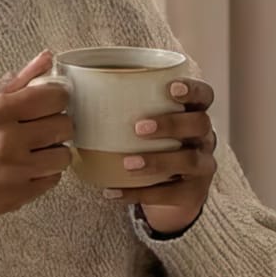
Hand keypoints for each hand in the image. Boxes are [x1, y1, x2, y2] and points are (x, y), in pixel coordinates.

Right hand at [0, 52, 72, 233]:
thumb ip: (12, 82)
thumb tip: (45, 59)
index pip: (54, 96)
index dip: (56, 98)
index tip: (49, 102)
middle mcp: (9, 139)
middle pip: (64, 125)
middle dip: (56, 124)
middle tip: (40, 127)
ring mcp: (17, 169)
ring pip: (63, 154)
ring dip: (53, 151)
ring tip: (34, 150)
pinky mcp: (20, 194)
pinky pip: (53, 179)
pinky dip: (45, 173)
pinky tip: (26, 168)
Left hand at [104, 76, 216, 235]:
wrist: (172, 193)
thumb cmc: (152, 145)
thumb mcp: (148, 124)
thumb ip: (123, 105)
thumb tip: (71, 83)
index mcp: (193, 113)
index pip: (204, 95)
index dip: (192, 89)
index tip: (170, 88)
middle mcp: (204, 137)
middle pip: (199, 124)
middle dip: (171, 124)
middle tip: (138, 128)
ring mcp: (202, 166)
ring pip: (189, 161)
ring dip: (157, 160)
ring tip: (127, 164)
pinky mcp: (192, 193)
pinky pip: (170, 194)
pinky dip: (140, 193)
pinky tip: (112, 192)